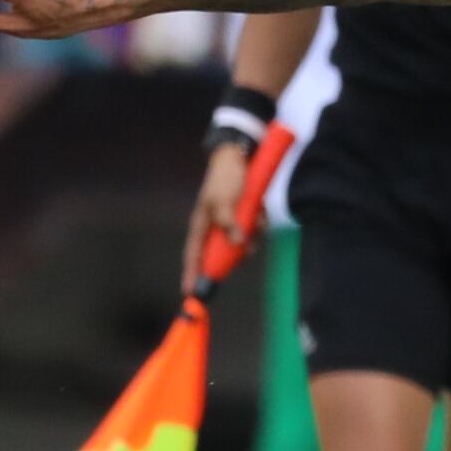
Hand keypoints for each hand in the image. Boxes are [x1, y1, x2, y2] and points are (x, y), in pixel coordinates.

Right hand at [183, 134, 257, 286]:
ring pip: (243, 244)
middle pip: (223, 254)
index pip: (193, 255)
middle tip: (247, 248)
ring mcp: (231, 222)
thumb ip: (229, 224)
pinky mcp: (245, 217)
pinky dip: (259, 224)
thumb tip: (238, 244)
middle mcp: (215, 227)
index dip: (191, 275)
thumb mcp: (224, 201)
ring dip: (253, 235)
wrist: (241, 155)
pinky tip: (260, 211)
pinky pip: (254, 230)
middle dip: (237, 254)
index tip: (190, 295)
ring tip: (256, 217)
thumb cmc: (225, 177)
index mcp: (201, 224)